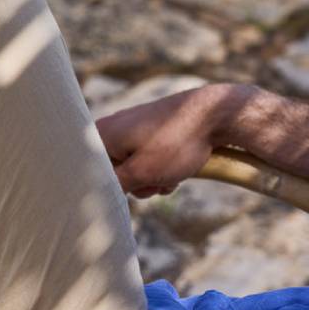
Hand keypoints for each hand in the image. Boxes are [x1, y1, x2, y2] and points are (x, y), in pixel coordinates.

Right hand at [95, 84, 248, 198]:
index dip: (112, 186)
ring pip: (134, 167)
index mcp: (102, 134)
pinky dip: (161, 168)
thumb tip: (96, 195)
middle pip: (113, 171)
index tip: (135, 188)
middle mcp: (112, 128)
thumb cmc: (177, 142)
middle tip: (156, 182)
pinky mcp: (152, 129)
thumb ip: (114, 186)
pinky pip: (148, 157)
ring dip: (152, 178)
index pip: (92, 173)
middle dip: (137, 183)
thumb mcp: (142, 172)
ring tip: (172, 175)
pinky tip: (179, 171)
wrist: (216, 114)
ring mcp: (133, 127)